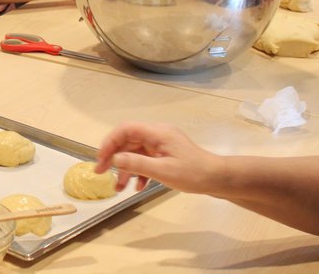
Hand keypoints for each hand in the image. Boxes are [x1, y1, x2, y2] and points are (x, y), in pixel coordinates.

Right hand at [95, 122, 219, 193]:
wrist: (217, 179)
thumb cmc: (192, 174)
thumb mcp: (163, 171)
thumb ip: (137, 164)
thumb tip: (115, 159)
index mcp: (157, 132)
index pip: (125, 130)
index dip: (110, 142)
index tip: (101, 159)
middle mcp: (157, 134)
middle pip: (127, 141)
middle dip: (114, 158)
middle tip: (101, 173)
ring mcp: (161, 144)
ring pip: (135, 152)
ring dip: (125, 169)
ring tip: (118, 188)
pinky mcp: (164, 154)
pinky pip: (145, 159)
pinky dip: (138, 172)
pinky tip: (137, 186)